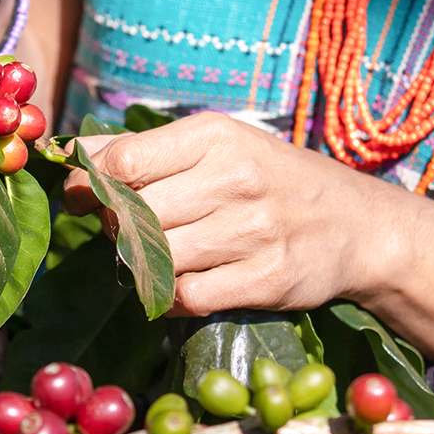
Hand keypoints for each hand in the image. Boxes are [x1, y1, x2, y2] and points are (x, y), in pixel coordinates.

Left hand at [61, 113, 408, 317]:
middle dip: (118, 229)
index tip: (83, 197)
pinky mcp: (267, 279)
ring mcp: (254, 231)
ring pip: (158, 258)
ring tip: (159, 256)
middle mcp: (236, 178)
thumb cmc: (273, 179)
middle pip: (135, 215)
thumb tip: (73, 156)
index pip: (124, 162)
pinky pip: (189, 297)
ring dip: (145, 265)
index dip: (90, 185)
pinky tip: (186, 283)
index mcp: (216, 136)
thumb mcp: (219, 146)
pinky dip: (174, 297)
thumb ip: (145, 151)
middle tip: (127, 232)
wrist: (360, 225)